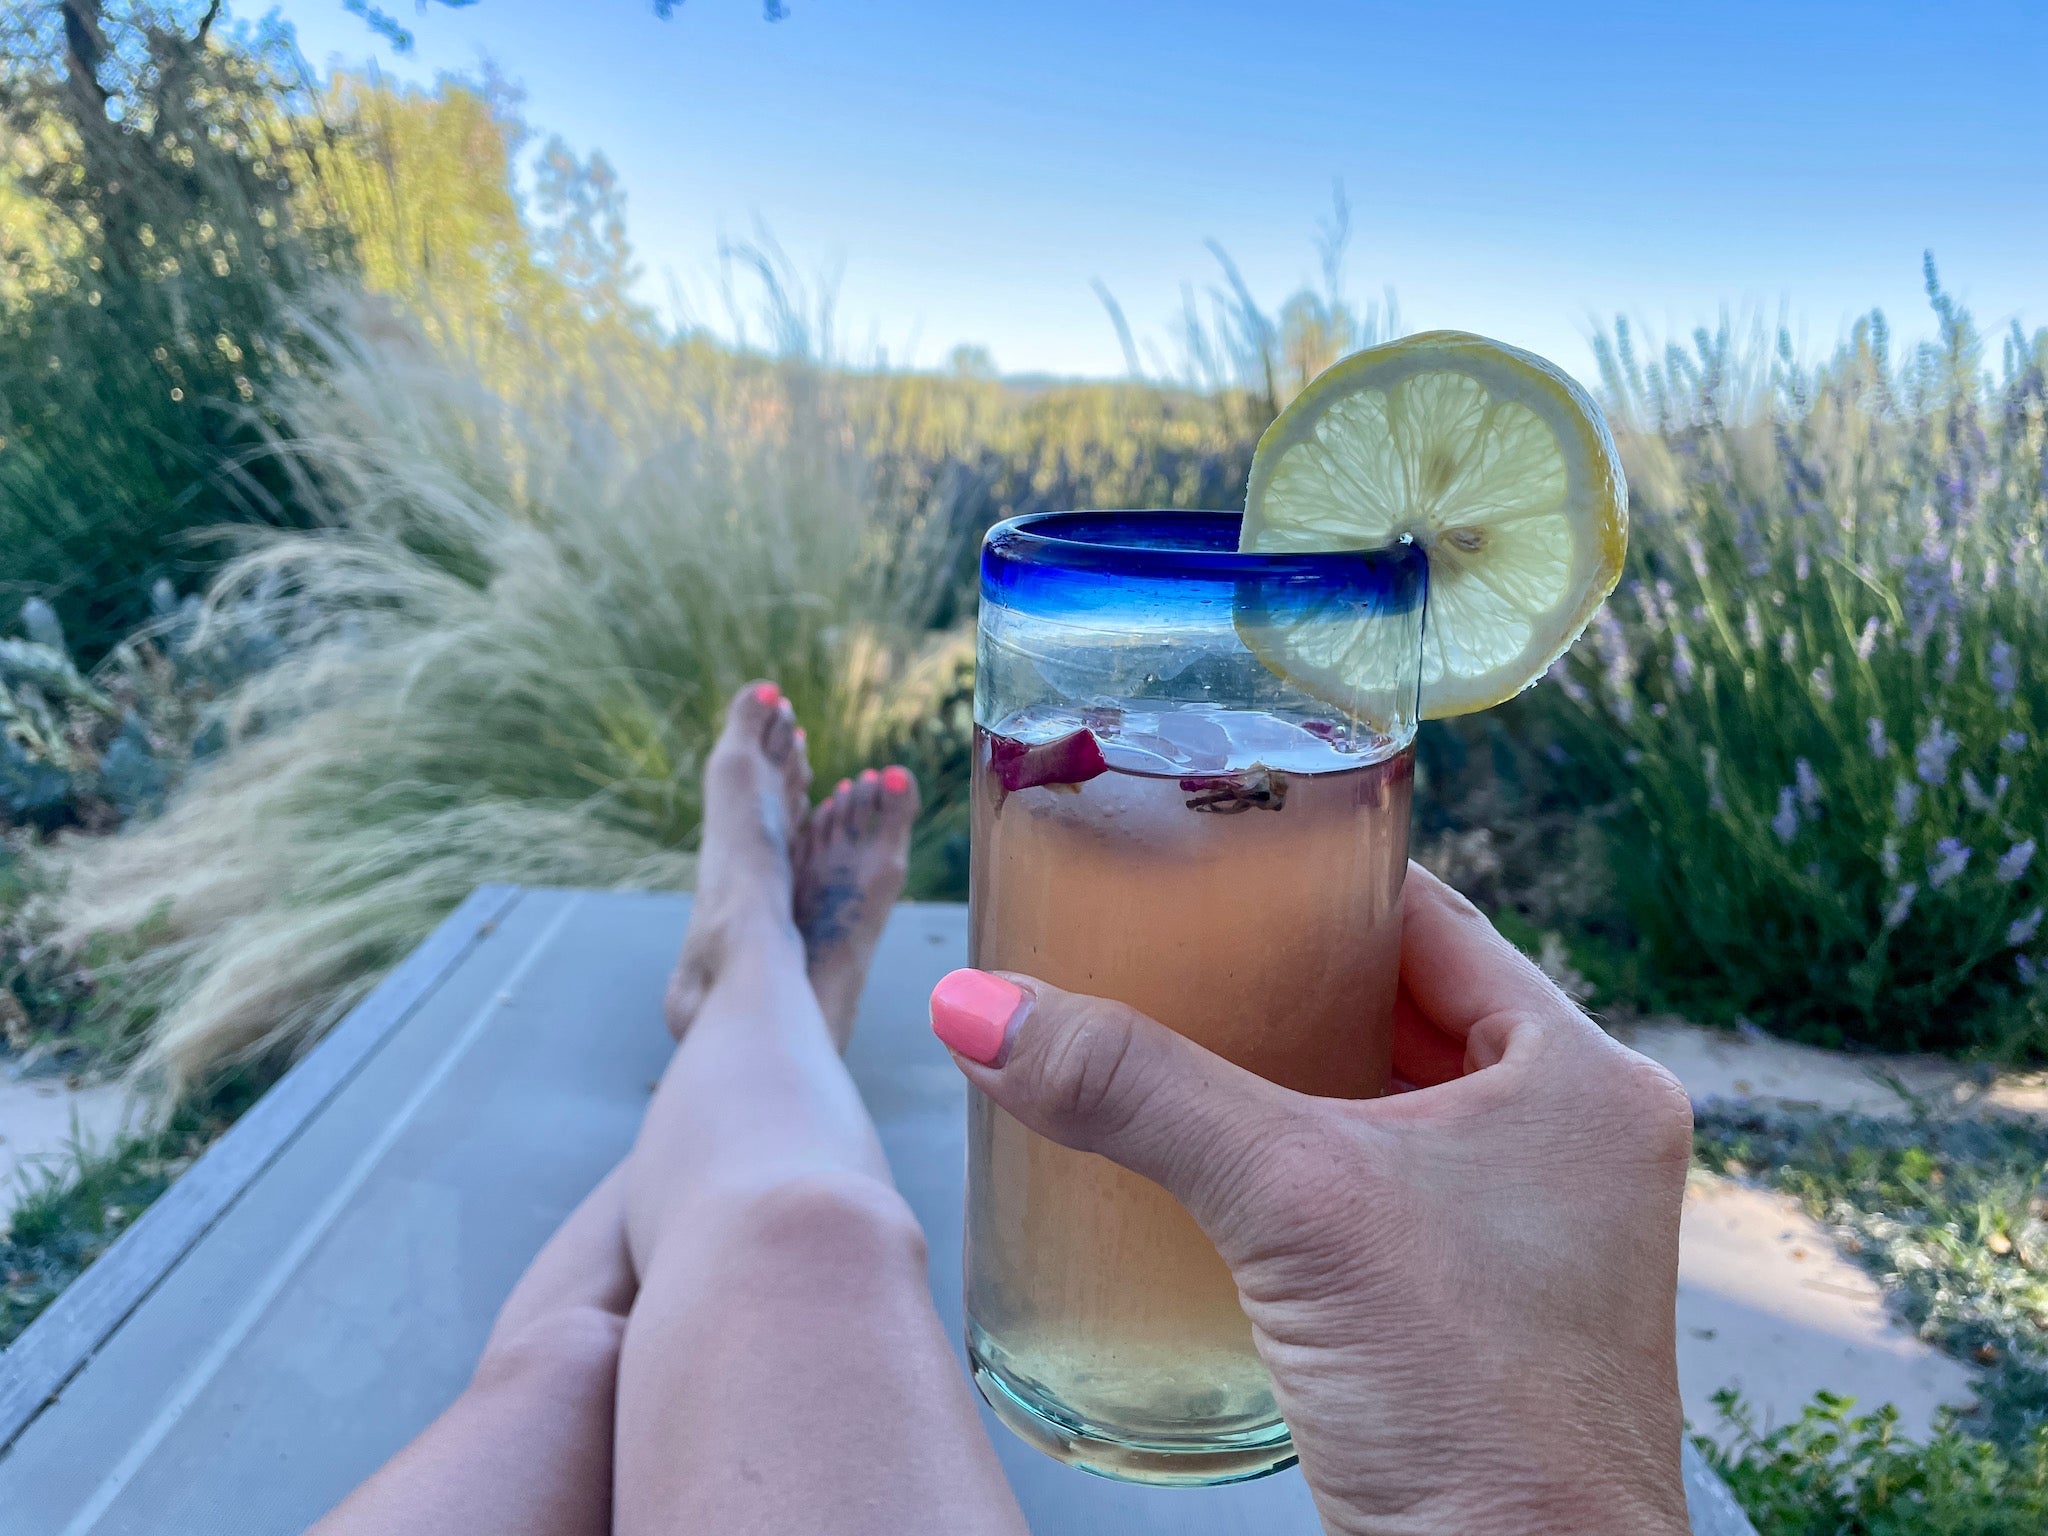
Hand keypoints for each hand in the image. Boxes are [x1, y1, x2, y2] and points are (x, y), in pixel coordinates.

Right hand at [930, 864, 1692, 1535]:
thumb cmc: (1473, 1413)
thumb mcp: (1291, 1207)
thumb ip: (1135, 1090)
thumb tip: (978, 1007)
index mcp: (1584, 1076)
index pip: (1431, 916)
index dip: (1318, 876)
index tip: (1215, 854)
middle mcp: (1580, 1138)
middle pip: (1407, 1002)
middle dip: (1288, 977)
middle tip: (1171, 942)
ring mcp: (1542, 1227)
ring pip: (1393, 1098)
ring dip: (1294, 1071)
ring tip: (1179, 1037)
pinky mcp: (1488, 1303)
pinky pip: (1386, 1185)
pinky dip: (1306, 1160)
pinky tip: (1221, 1163)